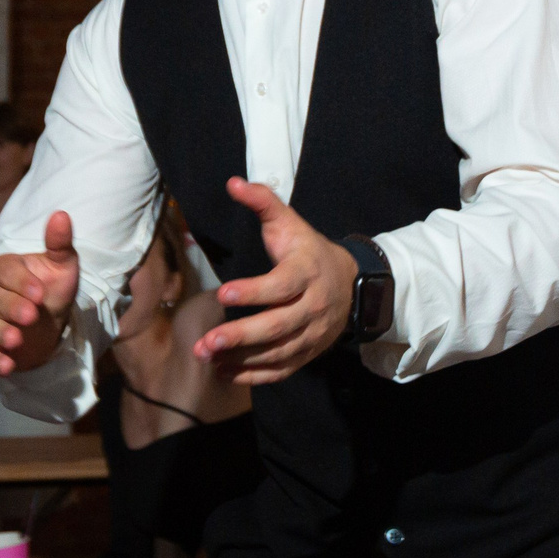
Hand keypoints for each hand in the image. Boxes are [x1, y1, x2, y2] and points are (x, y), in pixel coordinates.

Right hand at [0, 211, 80, 375]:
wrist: (47, 323)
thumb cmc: (51, 287)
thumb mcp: (61, 265)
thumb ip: (59, 243)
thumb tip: (61, 215)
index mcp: (3, 268)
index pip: (7, 273)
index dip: (22, 283)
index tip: (39, 293)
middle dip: (11, 307)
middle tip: (30, 315)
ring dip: (1, 334)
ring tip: (16, 340)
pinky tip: (8, 366)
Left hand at [193, 179, 356, 385]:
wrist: (351, 283)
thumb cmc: (308, 250)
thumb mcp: (290, 223)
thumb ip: (263, 202)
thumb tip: (233, 182)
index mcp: (306, 273)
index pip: (280, 285)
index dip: (253, 291)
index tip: (222, 292)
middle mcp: (312, 306)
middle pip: (277, 326)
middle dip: (241, 335)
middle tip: (207, 341)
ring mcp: (311, 333)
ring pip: (277, 351)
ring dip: (241, 358)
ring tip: (207, 357)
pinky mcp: (307, 353)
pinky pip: (281, 369)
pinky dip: (253, 375)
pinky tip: (224, 372)